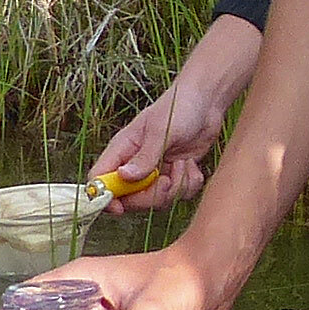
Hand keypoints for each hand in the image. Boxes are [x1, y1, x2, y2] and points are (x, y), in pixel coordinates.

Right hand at [89, 17, 261, 209]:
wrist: (208, 101)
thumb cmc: (180, 107)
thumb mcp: (161, 131)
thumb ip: (144, 157)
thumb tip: (124, 177)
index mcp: (123, 149)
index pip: (100, 179)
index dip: (104, 198)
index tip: (119, 207)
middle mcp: (136, 163)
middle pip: (129, 198)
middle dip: (151, 196)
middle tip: (167, 181)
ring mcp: (156, 171)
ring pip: (158, 200)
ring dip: (176, 187)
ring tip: (184, 164)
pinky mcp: (175, 175)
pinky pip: (179, 195)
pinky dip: (190, 184)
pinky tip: (193, 165)